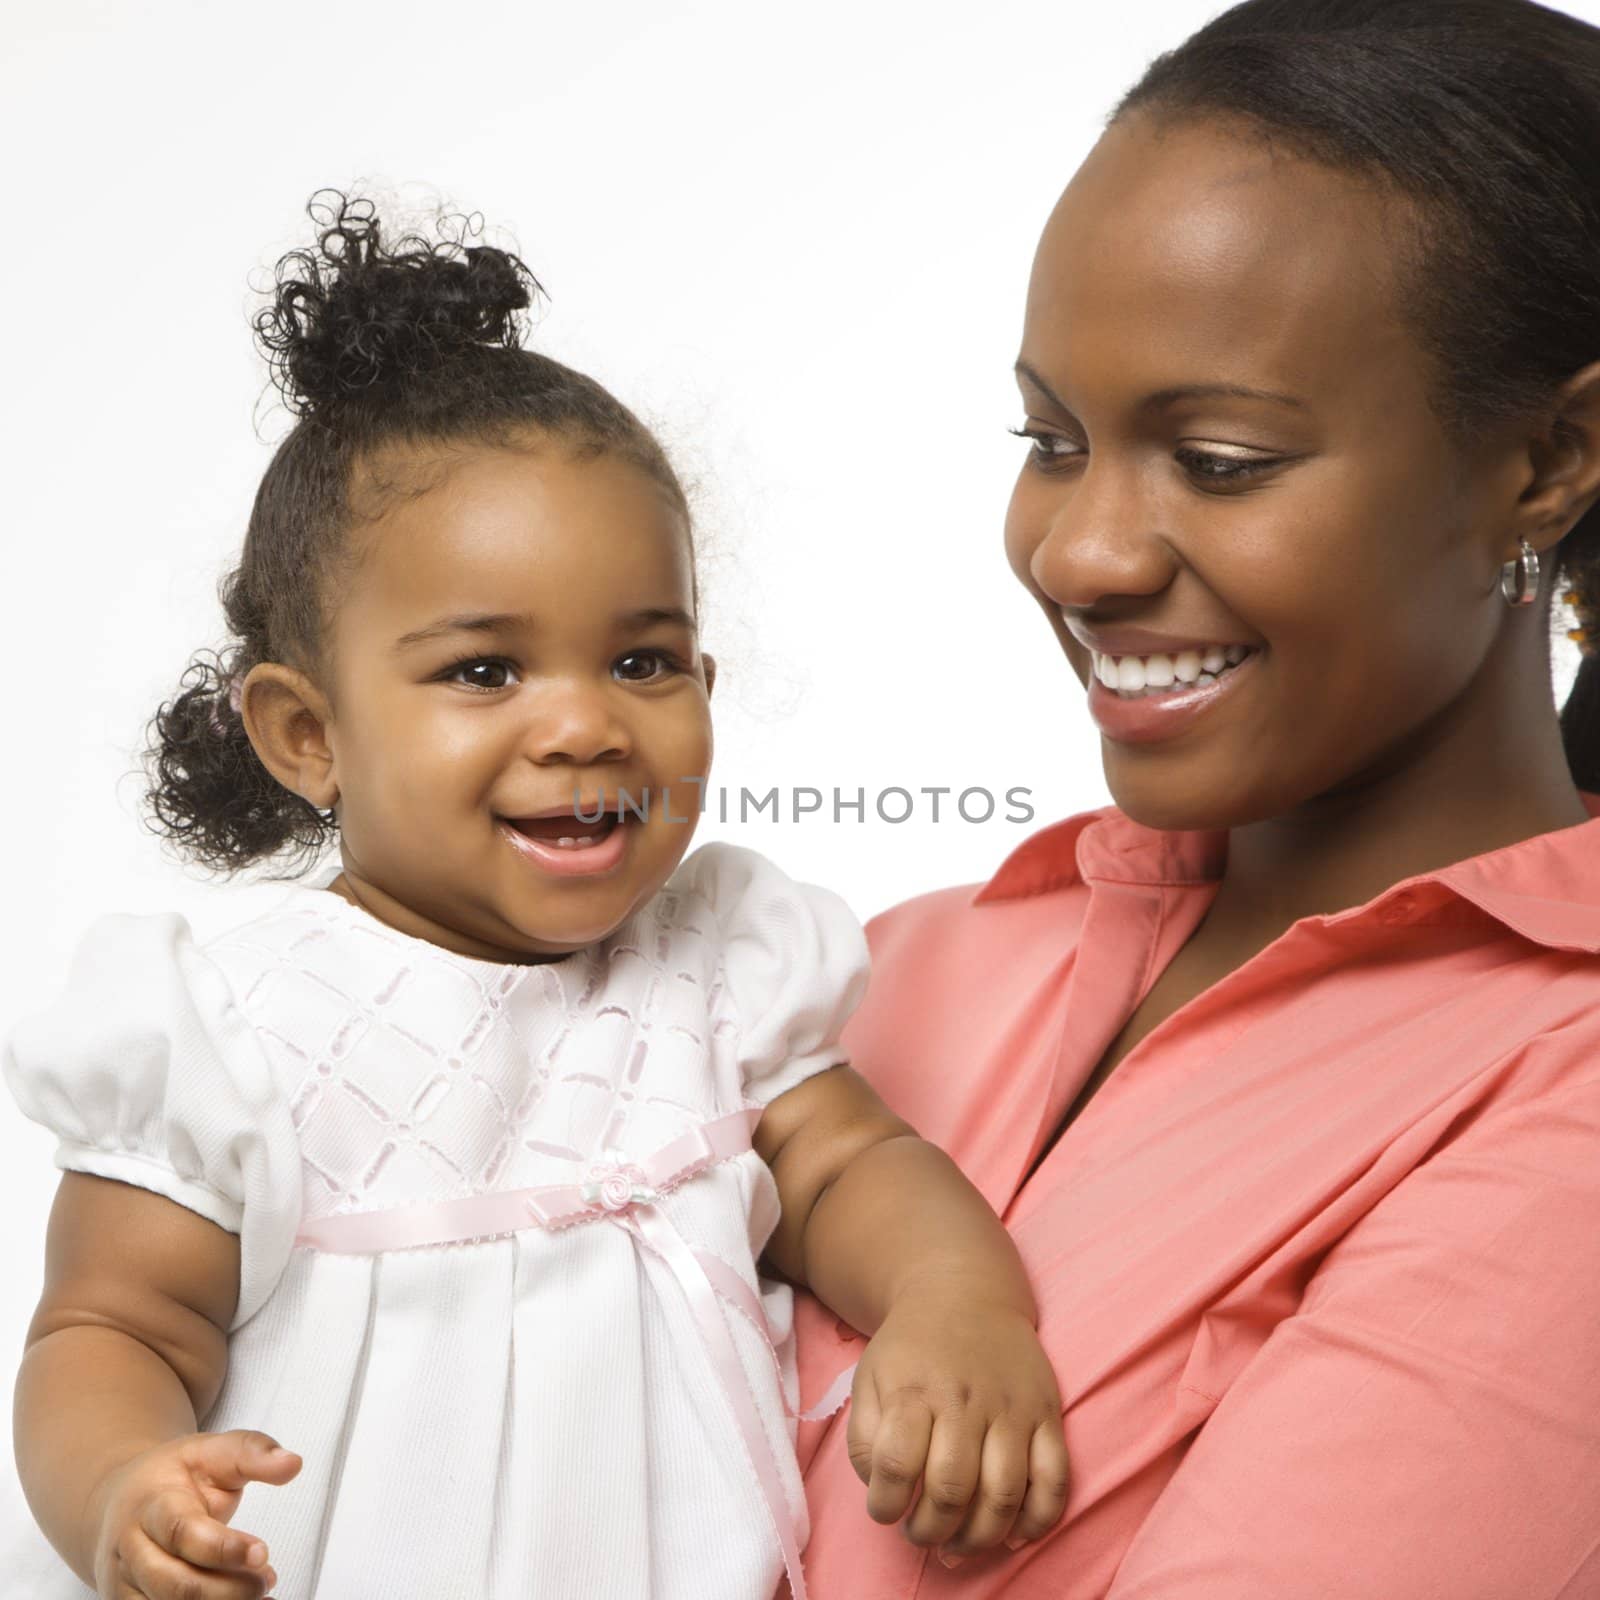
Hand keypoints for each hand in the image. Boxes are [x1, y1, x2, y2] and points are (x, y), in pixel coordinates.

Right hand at [85, 1429, 300, 1598]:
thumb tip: (293, 1464)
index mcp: (151, 1503)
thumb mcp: (213, 1451)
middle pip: (175, 1583)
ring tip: (259, 1593)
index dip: (222, 1549)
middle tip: (267, 1579)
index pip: (182, 1532)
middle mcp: (130, 1548)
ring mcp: (124, 1583)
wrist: (119, 1500)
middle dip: (227, 1589)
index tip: (263, 1553)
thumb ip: (253, 1453)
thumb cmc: (175, 1476)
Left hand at [846, 1291, 1068, 1562]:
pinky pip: (1055, 1478)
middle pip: (952, 1487)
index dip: (885, 1504)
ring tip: (956, 1544)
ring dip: (978, 1536)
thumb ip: (864, 1437)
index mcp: (915, 1389)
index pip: (897, 1463)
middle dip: (930, 1528)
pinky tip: (1011, 1535)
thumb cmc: (912, 1347)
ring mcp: (1012, 1407)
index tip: (884, 1510)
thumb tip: (882, 1490)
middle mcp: (966, 1398)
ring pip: (1005, 1493)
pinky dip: (1038, 1520)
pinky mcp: (1046, 1413)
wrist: (964, 1292)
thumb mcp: (870, 1377)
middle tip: (920, 1533)